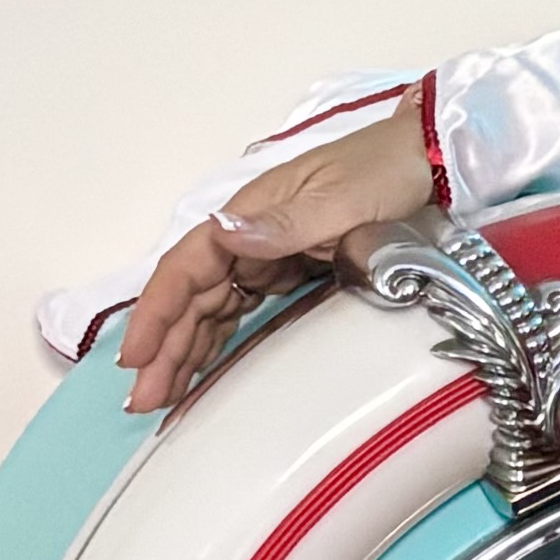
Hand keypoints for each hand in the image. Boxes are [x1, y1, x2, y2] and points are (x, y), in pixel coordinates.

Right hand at [116, 94, 438, 412]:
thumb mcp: (338, 198)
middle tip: (143, 400)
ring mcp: (265, 255)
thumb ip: (281, 223)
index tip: (136, 355)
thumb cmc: (381, 171)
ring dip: (183, 351)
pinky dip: (216, 341)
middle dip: (163, 347)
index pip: (186, 267)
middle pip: (192, 297)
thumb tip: (221, 232)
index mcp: (249, 214)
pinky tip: (199, 370)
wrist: (423, 158)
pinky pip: (240, 311)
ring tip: (160, 397)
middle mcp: (246, 236)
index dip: (157, 313)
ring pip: (211, 309)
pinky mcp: (286, 271)